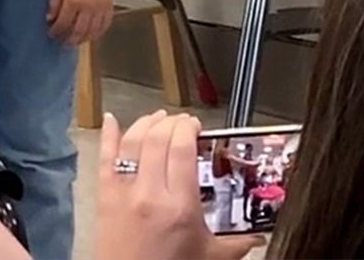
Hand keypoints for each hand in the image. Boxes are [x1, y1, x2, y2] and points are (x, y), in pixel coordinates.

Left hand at [49, 0, 115, 44]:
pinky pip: (105, 24)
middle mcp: (88, 7)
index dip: (56, 31)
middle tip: (63, 42)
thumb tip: (50, 16)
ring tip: (76, 41)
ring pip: (93, 31)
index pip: (63, 23)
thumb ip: (55, 1)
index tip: (52, 34)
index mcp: (74, 0)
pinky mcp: (110, 5)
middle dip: (69, 39)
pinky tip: (93, 34)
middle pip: (78, 31)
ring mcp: (101, 7)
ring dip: (83, 39)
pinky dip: (99, 32)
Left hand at [97, 112, 262, 259]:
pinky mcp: (103, 195)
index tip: (196, 125)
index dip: (188, 130)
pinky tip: (110, 119)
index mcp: (180, 206)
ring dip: (145, 123)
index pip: (183, 151)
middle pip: (157, 140)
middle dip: (170, 123)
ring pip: (132, 142)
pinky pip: (103, 158)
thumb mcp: (210, 257)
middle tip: (181, 121)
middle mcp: (150, 193)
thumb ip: (237, 243)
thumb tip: (260, 234)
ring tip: (157, 117)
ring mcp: (123, 191)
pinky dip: (107, 135)